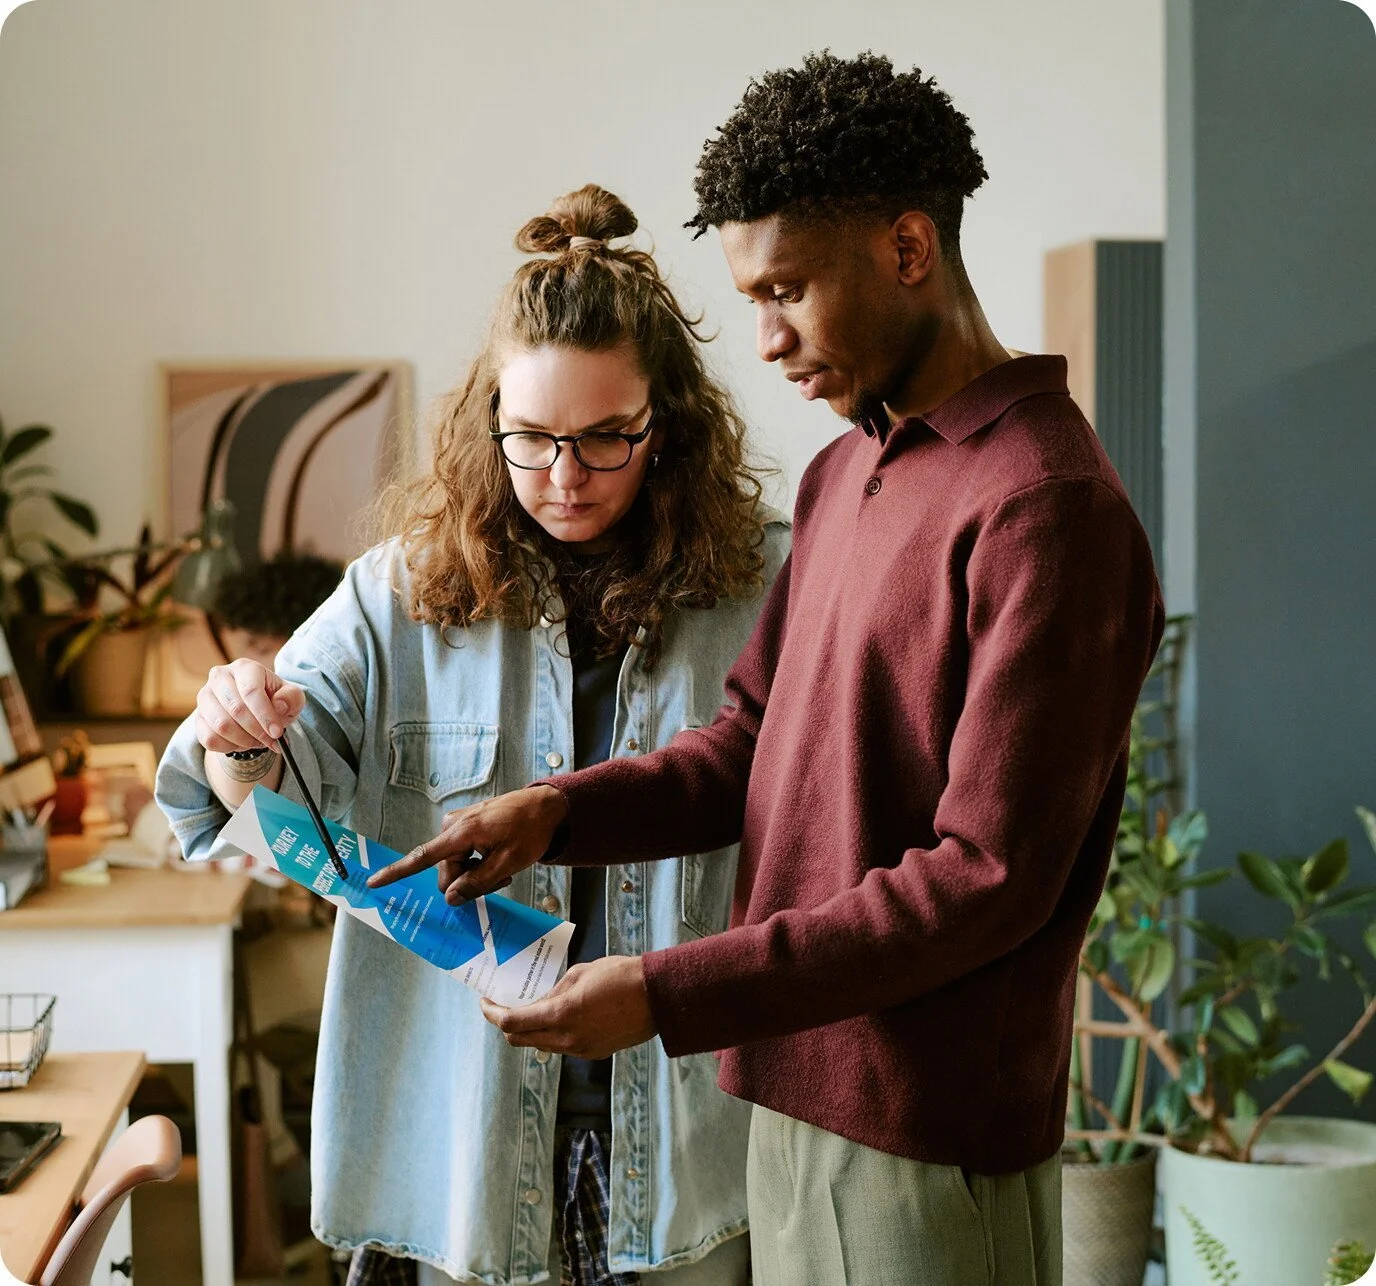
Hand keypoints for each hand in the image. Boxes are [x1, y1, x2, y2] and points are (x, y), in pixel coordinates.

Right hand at [195, 659, 304, 752]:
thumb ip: (292, 698)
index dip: (265, 715)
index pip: (251, 691)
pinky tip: (242, 743)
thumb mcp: (291, 697)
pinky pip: (209, 739)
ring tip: (258, 741)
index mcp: (245, 667)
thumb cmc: (275, 700)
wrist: (255, 710)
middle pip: (235, 709)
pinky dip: (229, 747)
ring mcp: (205, 696)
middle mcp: (220, 677)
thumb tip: (279, 706)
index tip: (276, 733)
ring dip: (244, 740)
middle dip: (256, 730)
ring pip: (221, 725)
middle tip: (271, 741)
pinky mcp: (198, 717)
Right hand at [366, 784, 568, 899]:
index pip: (422, 857)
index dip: (397, 872)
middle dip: (468, 882)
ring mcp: (460, 825)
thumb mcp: (507, 863)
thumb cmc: (530, 831)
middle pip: (446, 872)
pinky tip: (498, 860)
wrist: (547, 806)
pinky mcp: (467, 827)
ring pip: (456, 867)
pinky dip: (478, 863)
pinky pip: (464, 855)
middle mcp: (453, 826)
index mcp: (461, 833)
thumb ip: (477, 883)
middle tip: (500, 879)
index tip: (374, 881)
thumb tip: (450, 899)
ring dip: (476, 874)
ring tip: (503, 869)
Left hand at [479, 956, 656, 1058]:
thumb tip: (539, 1001)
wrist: (656, 996)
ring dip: (530, 1030)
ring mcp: (580, 1049)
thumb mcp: (579, 973)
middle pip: (520, 1039)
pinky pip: (562, 1046)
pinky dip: (552, 1033)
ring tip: (532, 1009)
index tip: (485, 1002)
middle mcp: (566, 1038)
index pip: (512, 1023)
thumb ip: (554, 991)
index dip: (492, 1014)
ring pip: (541, 1045)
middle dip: (507, 1024)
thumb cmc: (619, 976)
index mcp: (560, 1014)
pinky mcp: (593, 1052)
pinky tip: (558, 1016)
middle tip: (505, 1005)